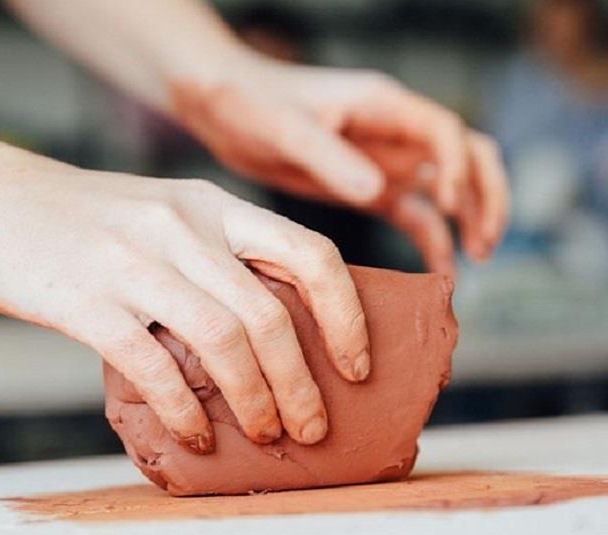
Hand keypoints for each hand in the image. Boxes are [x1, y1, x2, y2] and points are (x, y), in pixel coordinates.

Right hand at [0, 143, 370, 451]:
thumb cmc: (72, 217)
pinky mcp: (85, 300)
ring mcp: (131, 262)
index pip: (308, 252)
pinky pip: (152, 366)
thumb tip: (261, 330)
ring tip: (262, 436)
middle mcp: (180, 227)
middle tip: (312, 428)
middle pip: (271, 313)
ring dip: (254, 400)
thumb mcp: (155, 211)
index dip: (346, 315)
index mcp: (207, 204)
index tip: (356, 364)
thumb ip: (207, 254)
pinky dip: (183, 410)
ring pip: (223, 341)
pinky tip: (193, 434)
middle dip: (302, 383)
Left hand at [169, 51, 509, 276]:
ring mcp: (384, 162)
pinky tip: (440, 271)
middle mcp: (394, 133)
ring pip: (449, 188)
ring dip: (470, 219)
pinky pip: (414, 216)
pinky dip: (433, 240)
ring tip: (477, 259)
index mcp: (382, 106)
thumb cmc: (252, 102)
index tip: (445, 202)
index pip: (444, 131)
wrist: (223, 109)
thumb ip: (329, 157)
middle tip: (486, 241)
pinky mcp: (367, 189)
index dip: (456, 166)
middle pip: (469, 156)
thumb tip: (377, 192)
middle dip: (488, 195)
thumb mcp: (286, 128)